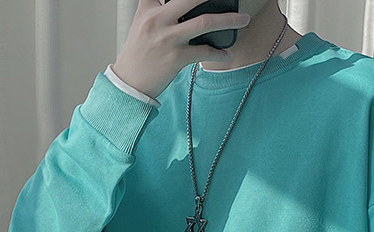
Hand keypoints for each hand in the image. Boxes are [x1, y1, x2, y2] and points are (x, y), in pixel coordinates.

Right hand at [112, 0, 250, 99]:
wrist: (129, 83)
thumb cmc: (139, 55)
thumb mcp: (142, 23)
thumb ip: (158, 8)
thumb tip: (184, 6)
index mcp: (149, 8)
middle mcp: (158, 20)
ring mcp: (168, 39)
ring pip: (204, 22)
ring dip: (228, 20)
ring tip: (243, 19)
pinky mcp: (176, 58)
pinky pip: (204, 52)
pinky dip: (219, 54)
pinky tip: (227, 54)